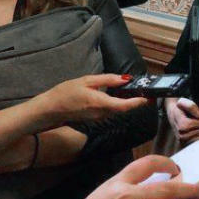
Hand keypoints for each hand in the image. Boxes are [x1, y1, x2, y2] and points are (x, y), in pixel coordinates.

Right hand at [31, 74, 148, 128]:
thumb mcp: (86, 81)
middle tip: (144, 91)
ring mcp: (98, 118)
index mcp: (100, 103)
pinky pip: (109, 111)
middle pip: (123, 108)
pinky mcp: (94, 118)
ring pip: (117, 110)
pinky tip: (117, 95)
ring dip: (126, 102)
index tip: (149, 98)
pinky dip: (116, 104)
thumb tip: (125, 79)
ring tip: (133, 90)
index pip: (125, 106)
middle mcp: (101, 113)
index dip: (138, 102)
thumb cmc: (65, 93)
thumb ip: (107, 80)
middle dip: (135, 101)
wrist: (49, 109)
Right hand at [165, 97, 198, 144]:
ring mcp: (184, 142)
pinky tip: (195, 129)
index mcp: (182, 126)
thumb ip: (191, 107)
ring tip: (195, 122)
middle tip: (196, 116)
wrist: (173, 114)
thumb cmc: (180, 108)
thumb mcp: (184, 102)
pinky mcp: (187, 144)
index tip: (198, 111)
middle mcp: (182, 136)